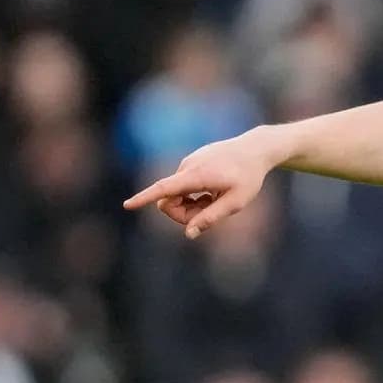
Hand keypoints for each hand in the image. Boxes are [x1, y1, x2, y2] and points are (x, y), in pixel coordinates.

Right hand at [123, 131, 279, 238]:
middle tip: (211, 215)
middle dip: (184, 214)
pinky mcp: (190, 163)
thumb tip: (189, 234)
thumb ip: (211, 218)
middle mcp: (187, 167)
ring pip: (177, 195)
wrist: (256, 149)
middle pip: (169, 200)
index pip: (164, 188)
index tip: (127, 205)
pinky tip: (215, 191)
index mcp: (197, 175)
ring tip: (218, 199)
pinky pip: (183, 187)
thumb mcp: (236, 202)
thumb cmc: (249, 177)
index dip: (144, 198)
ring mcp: (187, 163)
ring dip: (193, 205)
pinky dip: (195, 195)